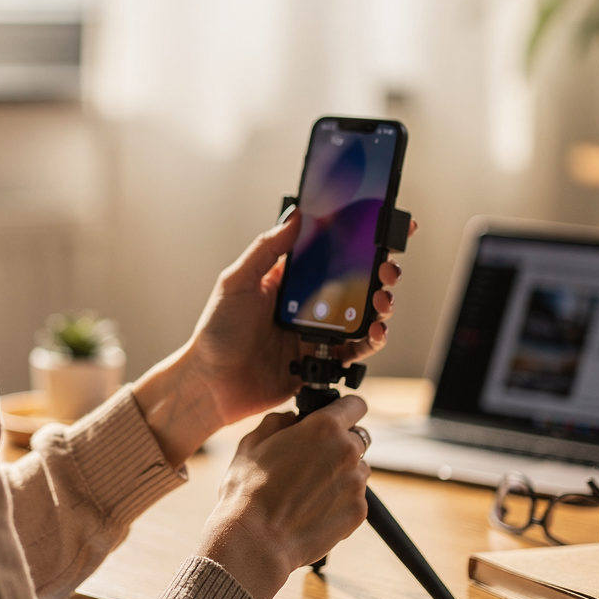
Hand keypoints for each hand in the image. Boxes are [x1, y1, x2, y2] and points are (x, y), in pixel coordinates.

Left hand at [132, 211, 409, 463]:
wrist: (210, 385)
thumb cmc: (216, 332)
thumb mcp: (236, 282)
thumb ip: (266, 249)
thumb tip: (295, 214)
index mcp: (290, 280)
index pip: (330, 252)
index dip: (358, 239)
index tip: (383, 223)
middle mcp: (309, 304)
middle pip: (356, 282)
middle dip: (380, 271)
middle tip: (388, 267)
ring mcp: (318, 333)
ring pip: (363, 314)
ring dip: (381, 304)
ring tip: (383, 300)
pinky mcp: (322, 361)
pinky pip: (356, 350)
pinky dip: (372, 340)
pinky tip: (375, 331)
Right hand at [194, 394, 371, 598]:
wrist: (256, 541)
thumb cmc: (248, 492)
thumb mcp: (252, 443)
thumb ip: (277, 422)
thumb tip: (291, 419)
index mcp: (324, 428)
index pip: (355, 405)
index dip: (344, 408)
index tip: (337, 415)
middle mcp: (347, 452)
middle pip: (358, 438)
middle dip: (340, 444)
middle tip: (313, 460)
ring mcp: (356, 484)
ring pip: (358, 470)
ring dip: (342, 473)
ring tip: (310, 490)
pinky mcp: (359, 512)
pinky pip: (355, 498)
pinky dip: (340, 501)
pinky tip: (313, 510)